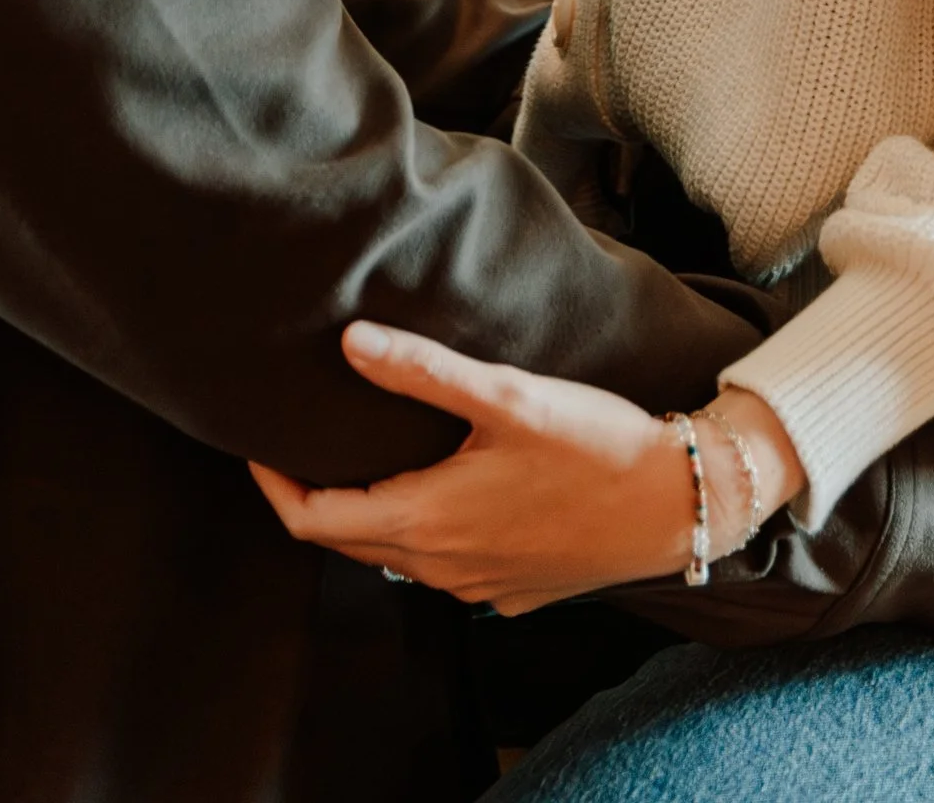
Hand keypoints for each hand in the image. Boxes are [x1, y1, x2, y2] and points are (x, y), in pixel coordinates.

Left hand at [249, 322, 701, 613]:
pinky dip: (423, 533)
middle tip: (300, 444)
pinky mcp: (516, 589)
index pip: (316, 521)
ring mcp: (481, 588)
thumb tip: (347, 343)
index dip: (275, 487)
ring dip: (371, 514)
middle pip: (352, 541)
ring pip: (399, 557)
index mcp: (427, 522)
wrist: (677, 501)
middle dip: (316, 496)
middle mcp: (444, 569)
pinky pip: (447, 567)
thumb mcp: (505, 394)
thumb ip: (421, 371)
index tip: (255, 447)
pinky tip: (440, 489)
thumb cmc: (594, 443)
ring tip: (363, 456)